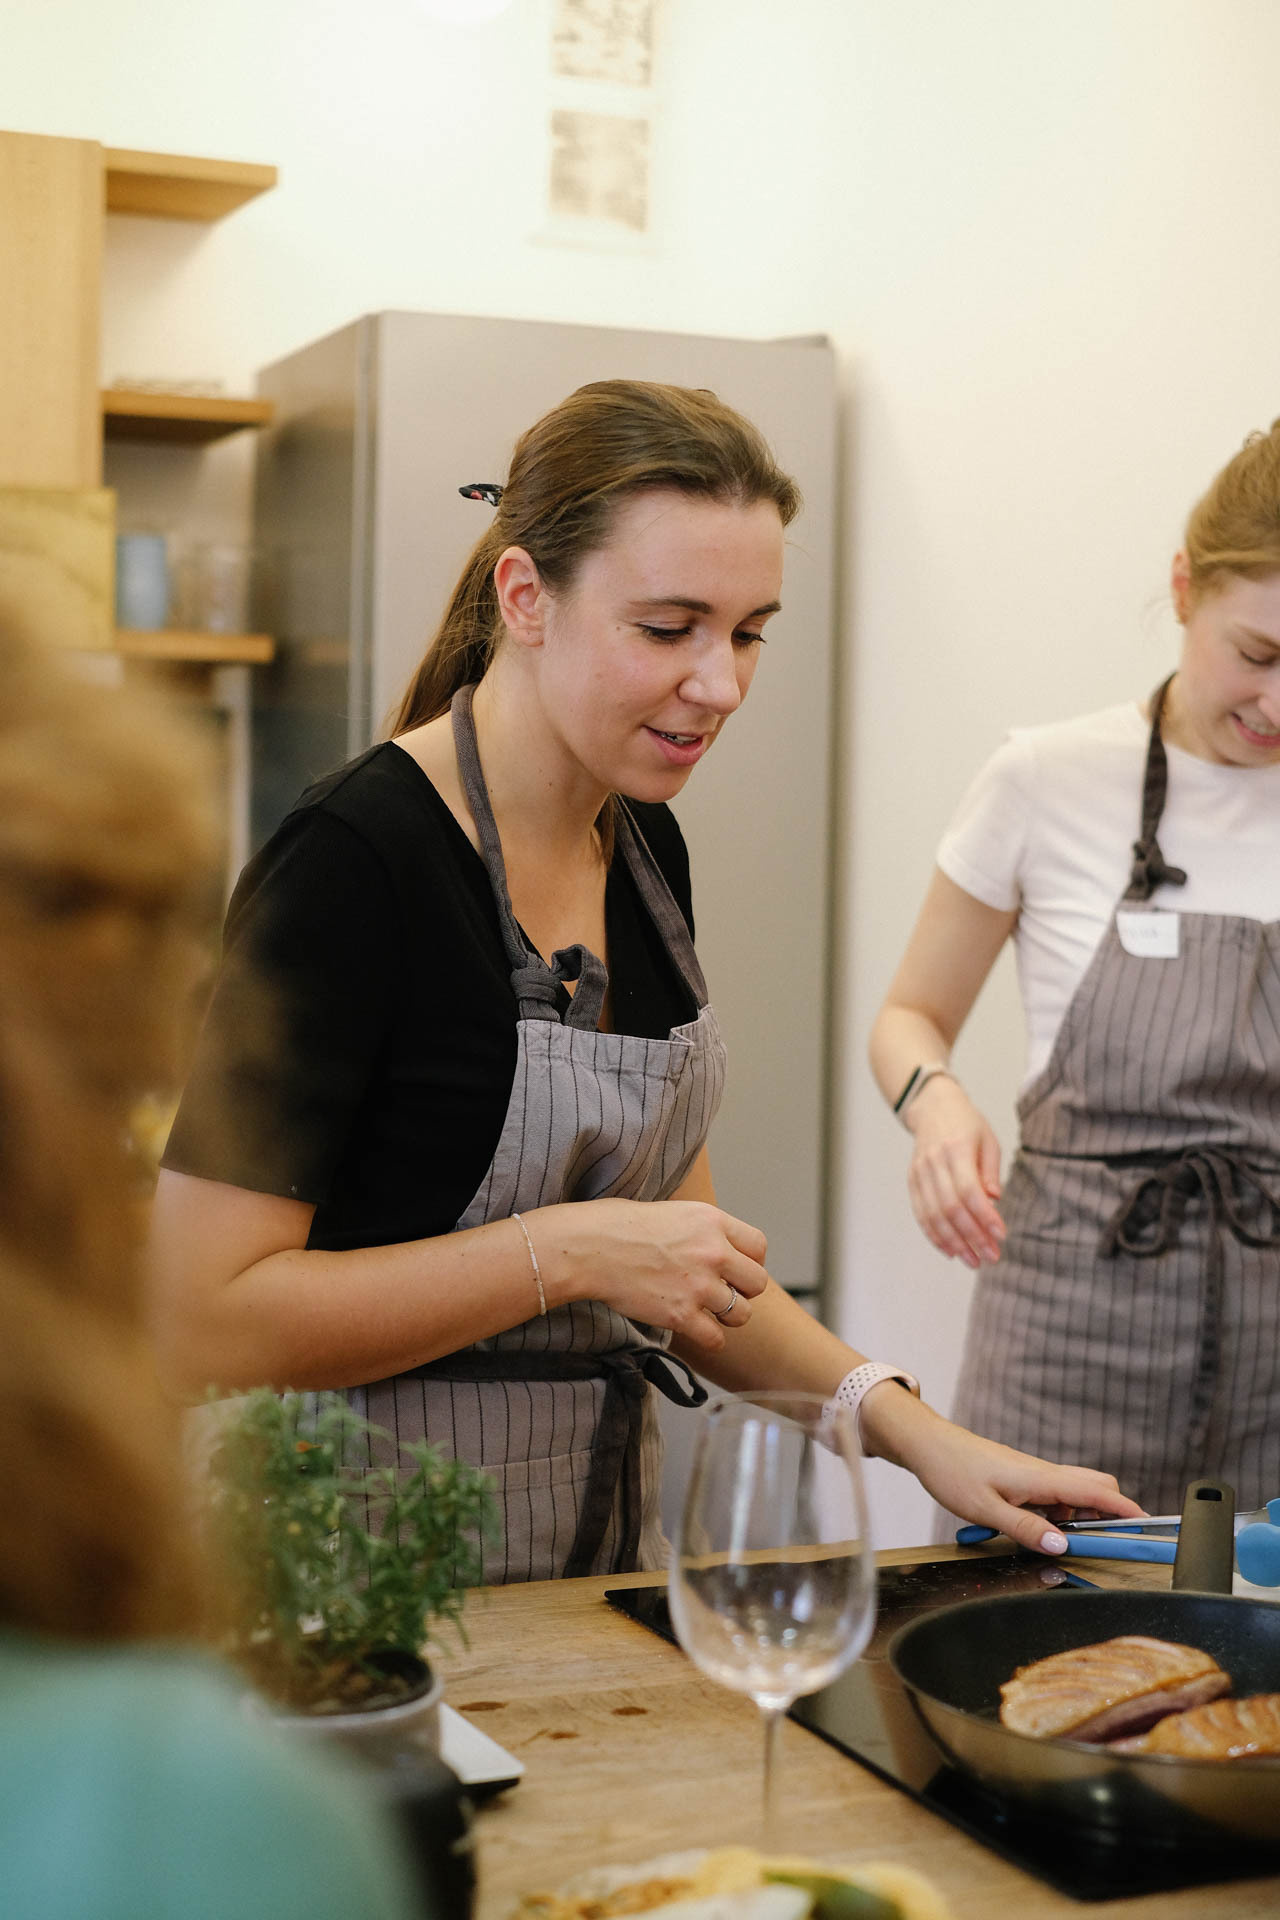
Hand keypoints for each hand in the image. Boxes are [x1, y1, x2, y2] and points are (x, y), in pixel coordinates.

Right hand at [531, 1197, 769, 1355]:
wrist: (591, 1248)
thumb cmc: (623, 1227)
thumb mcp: (676, 1212)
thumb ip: (706, 1231)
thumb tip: (725, 1249)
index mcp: (713, 1221)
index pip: (759, 1247)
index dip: (749, 1261)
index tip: (734, 1269)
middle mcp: (714, 1252)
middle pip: (757, 1283)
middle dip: (742, 1291)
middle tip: (720, 1292)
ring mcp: (699, 1286)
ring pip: (741, 1314)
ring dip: (726, 1316)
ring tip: (705, 1310)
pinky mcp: (681, 1315)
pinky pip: (716, 1338)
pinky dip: (708, 1338)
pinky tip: (694, 1328)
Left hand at [868, 1393, 1145, 1554]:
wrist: (928, 1446)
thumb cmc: (952, 1470)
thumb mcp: (987, 1509)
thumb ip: (1026, 1529)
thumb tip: (1061, 1548)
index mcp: (1042, 1478)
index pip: (1098, 1491)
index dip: (1127, 1510)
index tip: (1150, 1527)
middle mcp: (1044, 1473)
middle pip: (1095, 1488)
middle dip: (1108, 1516)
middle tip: (1106, 1547)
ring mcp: (1034, 1475)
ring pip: (1074, 1495)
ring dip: (1079, 1519)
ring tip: (1066, 1546)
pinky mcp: (1023, 1479)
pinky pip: (1054, 1497)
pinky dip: (1058, 1515)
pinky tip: (1038, 1531)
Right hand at [905, 1076, 1005, 1267]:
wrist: (932, 1107)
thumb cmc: (967, 1124)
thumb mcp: (988, 1140)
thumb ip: (990, 1171)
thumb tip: (994, 1201)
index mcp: (956, 1148)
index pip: (969, 1190)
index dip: (985, 1216)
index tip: (1001, 1235)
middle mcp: (934, 1162)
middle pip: (951, 1207)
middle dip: (972, 1236)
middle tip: (991, 1256)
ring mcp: (919, 1172)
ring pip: (934, 1215)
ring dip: (954, 1243)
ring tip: (973, 1260)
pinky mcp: (912, 1181)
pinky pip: (921, 1214)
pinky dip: (935, 1236)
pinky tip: (951, 1251)